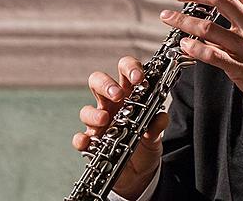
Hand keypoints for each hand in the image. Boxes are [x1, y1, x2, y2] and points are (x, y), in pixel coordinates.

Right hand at [72, 56, 168, 199]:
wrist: (140, 173)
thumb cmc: (146, 145)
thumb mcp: (155, 135)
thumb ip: (157, 125)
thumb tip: (161, 117)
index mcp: (129, 94)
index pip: (125, 70)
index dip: (130, 68)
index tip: (138, 78)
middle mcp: (111, 105)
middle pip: (98, 81)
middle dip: (106, 84)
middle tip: (117, 95)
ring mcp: (99, 123)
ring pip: (86, 109)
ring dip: (94, 113)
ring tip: (105, 119)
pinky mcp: (92, 142)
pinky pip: (81, 138)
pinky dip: (81, 139)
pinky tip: (87, 141)